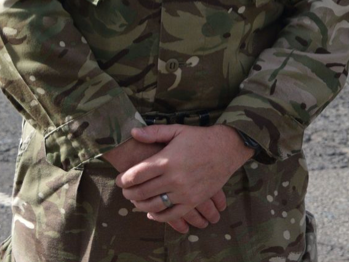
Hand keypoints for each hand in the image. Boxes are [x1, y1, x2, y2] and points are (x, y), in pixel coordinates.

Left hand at [115, 125, 253, 227]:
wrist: (228, 149)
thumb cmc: (201, 138)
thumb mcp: (178, 130)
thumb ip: (154, 132)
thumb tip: (133, 132)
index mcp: (167, 160)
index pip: (136, 175)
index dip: (124, 179)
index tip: (121, 179)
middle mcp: (174, 178)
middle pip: (141, 192)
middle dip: (128, 192)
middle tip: (125, 190)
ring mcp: (184, 192)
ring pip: (153, 205)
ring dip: (140, 204)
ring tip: (136, 200)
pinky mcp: (193, 201)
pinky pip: (171, 215)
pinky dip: (157, 216)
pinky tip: (151, 212)